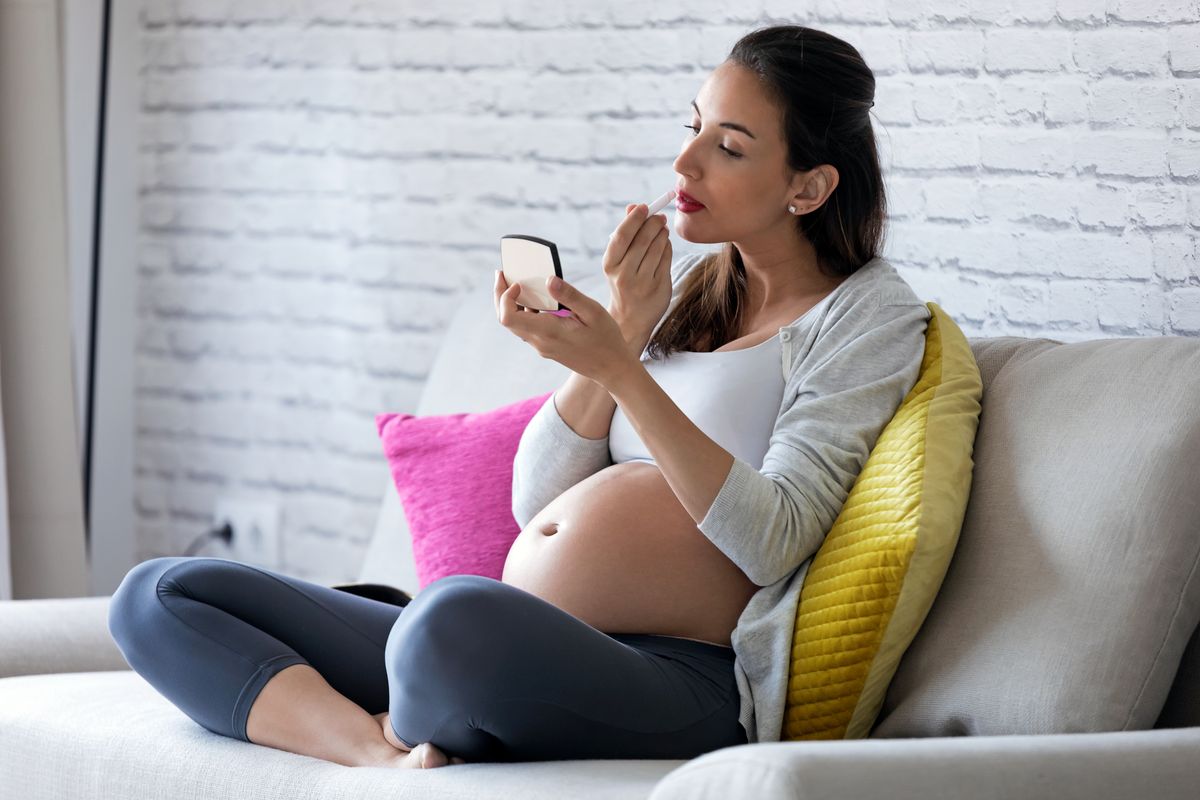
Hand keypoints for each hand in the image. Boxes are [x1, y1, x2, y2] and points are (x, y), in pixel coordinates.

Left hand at [494, 269, 639, 387]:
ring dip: (510, 304)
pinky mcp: (546, 347)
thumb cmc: (606, 340)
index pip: (508, 317)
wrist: (611, 368)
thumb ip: (569, 295)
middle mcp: (540, 341)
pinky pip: (527, 328)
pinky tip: (535, 299)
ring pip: (514, 325)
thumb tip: (548, 279)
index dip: (505, 297)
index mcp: (548, 332)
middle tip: (502, 274)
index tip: (518, 283)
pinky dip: (524, 312)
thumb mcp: (592, 312)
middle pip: (505, 320)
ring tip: (516, 283)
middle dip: (500, 296)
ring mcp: (542, 346)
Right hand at [604, 202, 673, 348]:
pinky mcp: (659, 287)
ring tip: (662, 228)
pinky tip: (665, 244)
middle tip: (659, 216)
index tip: (644, 206)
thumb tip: (633, 206)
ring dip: (662, 234)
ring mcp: (642, 283)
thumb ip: (626, 234)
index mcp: (610, 265)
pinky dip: (667, 247)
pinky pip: (666, 259)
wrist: (630, 319)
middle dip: (653, 223)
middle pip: (642, 240)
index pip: (622, 236)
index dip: (634, 218)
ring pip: (657, 248)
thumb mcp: (617, 261)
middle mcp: (624, 274)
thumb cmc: (624, 283)